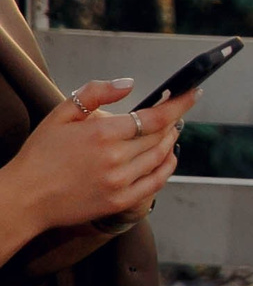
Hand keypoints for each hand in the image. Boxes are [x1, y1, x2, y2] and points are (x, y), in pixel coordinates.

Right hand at [0, 79, 197, 239]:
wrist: (25, 197)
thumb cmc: (41, 154)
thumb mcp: (61, 114)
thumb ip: (95, 93)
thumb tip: (129, 83)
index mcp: (103, 134)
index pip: (155, 117)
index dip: (179, 104)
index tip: (193, 93)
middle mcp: (116, 159)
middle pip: (161, 136)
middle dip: (172, 121)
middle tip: (175, 112)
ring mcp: (120, 182)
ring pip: (161, 157)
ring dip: (170, 141)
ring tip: (169, 131)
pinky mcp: (120, 201)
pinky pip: (156, 182)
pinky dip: (167, 167)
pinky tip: (167, 157)